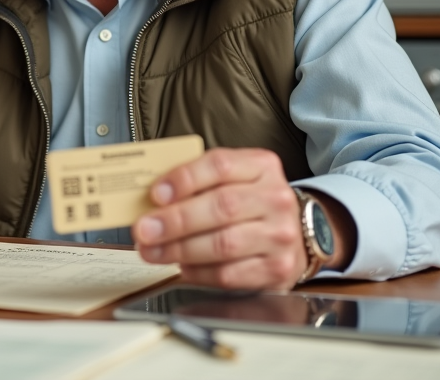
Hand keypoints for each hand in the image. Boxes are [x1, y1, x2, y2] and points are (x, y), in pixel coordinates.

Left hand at [132, 148, 307, 288]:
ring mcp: (280, 235)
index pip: (220, 165)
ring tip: (152, 251)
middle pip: (222, 207)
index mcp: (261, 166)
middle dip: (175, 220)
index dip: (184, 179)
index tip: (155, 194)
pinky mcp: (277, 269)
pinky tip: (181, 267)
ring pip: (223, 244)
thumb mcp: (232, 178)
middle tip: (144, 230)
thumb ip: (197, 182)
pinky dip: (198, 272)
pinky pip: (228, 274)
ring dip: (179, 250)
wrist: (295, 232)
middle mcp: (275, 198)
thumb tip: (152, 200)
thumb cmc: (251, 202)